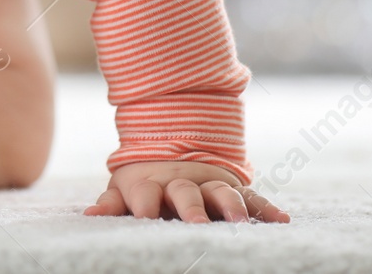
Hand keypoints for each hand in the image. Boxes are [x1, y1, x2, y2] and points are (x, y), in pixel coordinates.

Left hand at [83, 161, 289, 222]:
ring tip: (240, 222)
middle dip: (191, 209)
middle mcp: (182, 183)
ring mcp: (209, 184)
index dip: (144, 207)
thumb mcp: (123, 188)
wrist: (174, 144)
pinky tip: (281, 221)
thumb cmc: (144, 182)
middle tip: (196, 225)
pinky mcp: (233, 187)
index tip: (144, 219)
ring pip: (222, 192)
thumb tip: (90, 215)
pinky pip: (253, 197)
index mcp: (151, 184)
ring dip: (231, 206)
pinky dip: (266, 208)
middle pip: (186, 194)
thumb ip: (110, 203)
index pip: (146, 196)